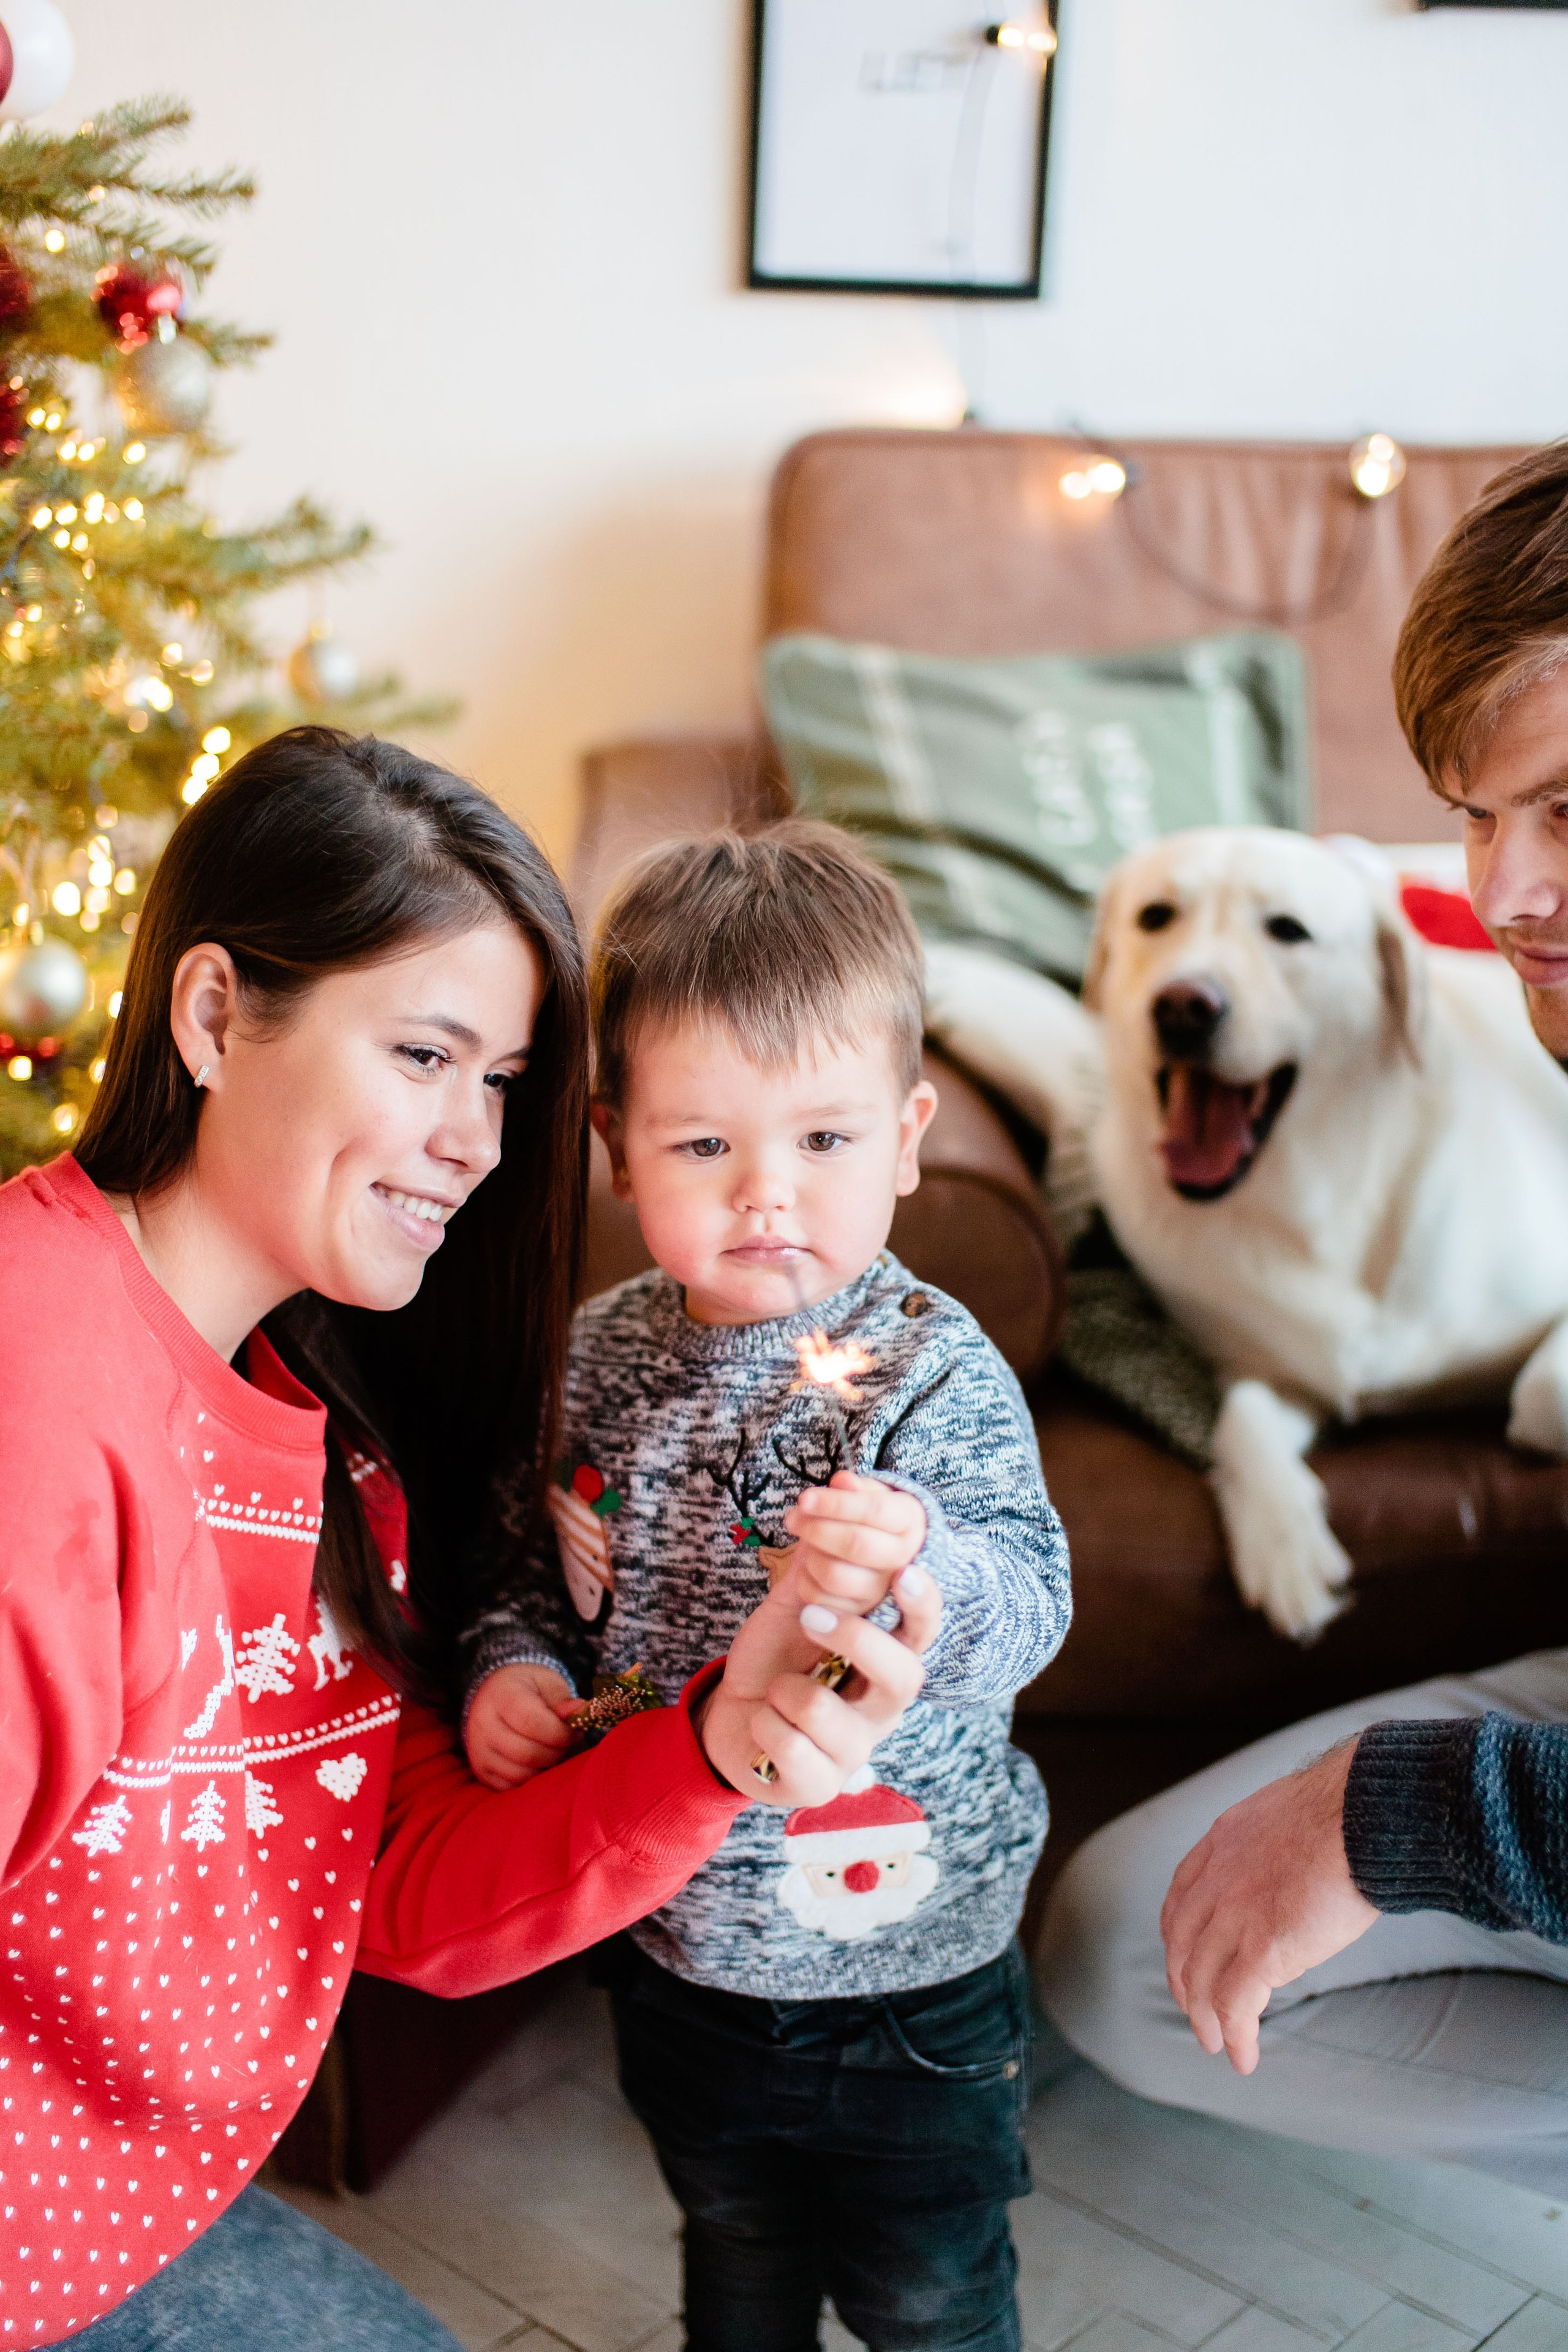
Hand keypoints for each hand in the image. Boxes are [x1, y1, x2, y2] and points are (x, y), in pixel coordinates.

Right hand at [465, 1662, 580, 1791]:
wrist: (495, 1694)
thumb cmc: (527, 1688)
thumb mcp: (547, 1683)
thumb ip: (563, 1700)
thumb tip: (580, 1711)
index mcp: (501, 1696)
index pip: (532, 1723)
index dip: (559, 1733)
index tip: (573, 1731)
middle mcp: (483, 1724)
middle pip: (526, 1753)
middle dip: (556, 1752)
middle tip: (565, 1743)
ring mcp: (478, 1750)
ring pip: (519, 1774)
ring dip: (544, 1768)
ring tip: (552, 1751)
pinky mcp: (480, 1770)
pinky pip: (510, 1787)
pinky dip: (530, 1781)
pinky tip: (537, 1763)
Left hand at [698, 1552, 938, 1806]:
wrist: (729, 1718)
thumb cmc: (775, 1658)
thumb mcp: (793, 1607)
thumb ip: (818, 1567)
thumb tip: (836, 1496)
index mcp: (884, 1660)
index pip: (922, 1634)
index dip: (923, 1606)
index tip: (905, 1572)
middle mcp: (881, 1707)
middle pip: (903, 1677)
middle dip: (854, 1639)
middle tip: (808, 1617)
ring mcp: (855, 1750)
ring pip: (824, 1710)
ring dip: (782, 1689)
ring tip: (776, 1693)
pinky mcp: (821, 1785)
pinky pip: (789, 1746)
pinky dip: (762, 1724)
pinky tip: (764, 1726)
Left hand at [783, 1472, 927, 1616]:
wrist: (867, 1564)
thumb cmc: (864, 1523)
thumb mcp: (865, 1500)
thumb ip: (857, 1490)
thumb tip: (843, 1481)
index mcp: (911, 1522)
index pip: (876, 1511)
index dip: (836, 1503)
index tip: (805, 1499)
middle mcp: (906, 1560)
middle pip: (856, 1543)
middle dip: (816, 1529)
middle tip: (794, 1518)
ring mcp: (884, 1594)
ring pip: (835, 1574)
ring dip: (810, 1556)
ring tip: (807, 1546)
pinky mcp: (860, 1617)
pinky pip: (822, 1600)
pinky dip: (806, 1582)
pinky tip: (809, 1570)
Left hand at [1160, 1739, 1378, 2074]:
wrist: (1362, 1814)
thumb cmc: (1347, 1812)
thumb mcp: (1288, 1819)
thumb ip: (1273, 1851)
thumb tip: (1291, 1879)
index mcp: (1222, 1842)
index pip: (1181, 1897)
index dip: (1179, 1936)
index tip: (1184, 1959)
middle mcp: (1217, 1878)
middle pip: (1183, 1943)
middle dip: (1185, 1984)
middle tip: (1196, 2013)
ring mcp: (1235, 1913)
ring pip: (1203, 1980)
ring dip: (1206, 2020)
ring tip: (1217, 2045)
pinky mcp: (1263, 1948)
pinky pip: (1236, 2005)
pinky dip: (1236, 2036)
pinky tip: (1243, 2057)